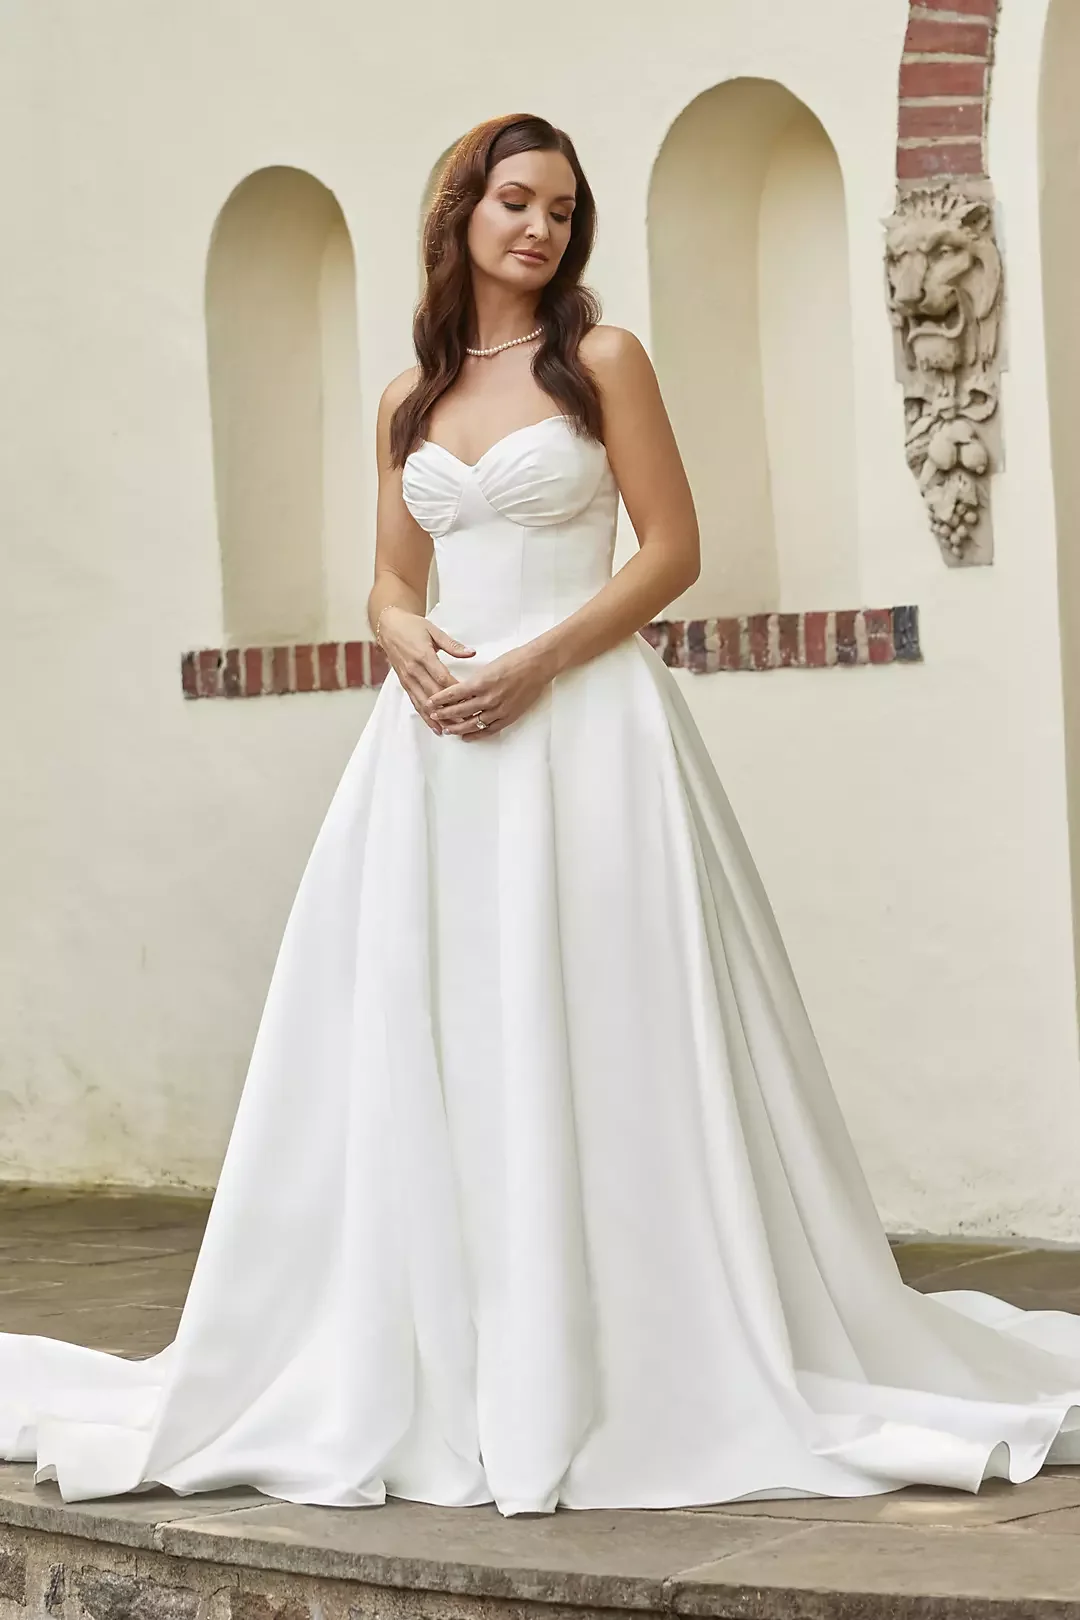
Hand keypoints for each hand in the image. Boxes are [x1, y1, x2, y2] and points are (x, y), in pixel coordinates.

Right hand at [378, 608, 474, 733]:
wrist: (388, 627)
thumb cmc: (412, 627)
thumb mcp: (433, 631)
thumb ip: (453, 645)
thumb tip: (471, 652)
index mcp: (422, 656)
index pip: (442, 678)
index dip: (455, 690)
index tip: (469, 698)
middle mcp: (413, 670)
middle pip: (433, 694)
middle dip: (449, 708)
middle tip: (465, 720)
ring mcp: (408, 679)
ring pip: (423, 703)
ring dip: (437, 717)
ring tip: (451, 730)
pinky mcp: (404, 683)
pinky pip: (415, 702)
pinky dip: (425, 716)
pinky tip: (435, 726)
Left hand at [425, 644, 554, 739]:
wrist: (537, 665)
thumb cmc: (514, 660)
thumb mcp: (488, 667)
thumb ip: (474, 681)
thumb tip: (460, 692)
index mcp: (480, 682)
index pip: (453, 694)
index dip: (439, 700)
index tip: (430, 703)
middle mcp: (488, 698)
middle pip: (459, 711)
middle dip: (444, 715)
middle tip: (433, 716)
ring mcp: (499, 709)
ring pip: (472, 723)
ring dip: (457, 728)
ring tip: (446, 729)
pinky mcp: (508, 716)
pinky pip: (488, 730)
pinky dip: (476, 735)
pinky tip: (466, 737)